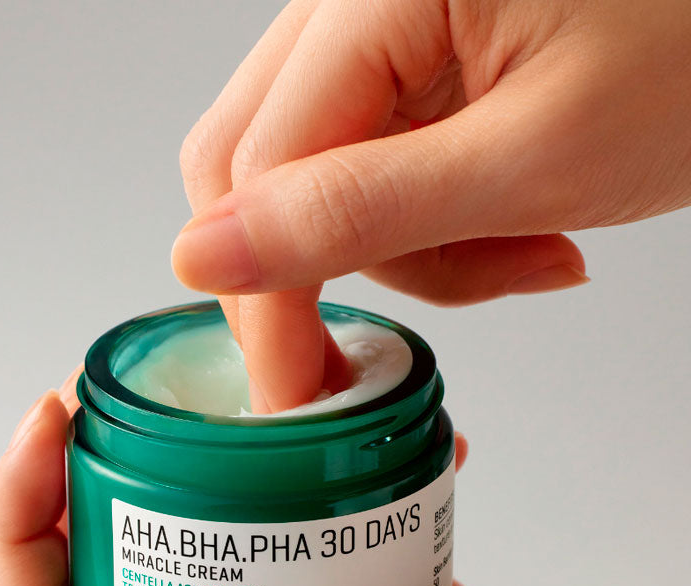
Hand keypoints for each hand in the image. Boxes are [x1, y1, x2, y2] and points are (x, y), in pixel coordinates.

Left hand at [0, 381, 690, 585]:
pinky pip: (261, 533)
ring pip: (174, 545)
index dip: (16, 529)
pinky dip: (267, 475)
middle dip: (77, 476)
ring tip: (199, 394)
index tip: (52, 420)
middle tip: (108, 390)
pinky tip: (317, 430)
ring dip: (166, 467)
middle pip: (99, 575)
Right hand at [171, 0, 690, 411]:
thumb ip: (360, 208)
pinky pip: (364, 175)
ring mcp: (374, 37)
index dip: (266, 298)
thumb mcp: (535, 158)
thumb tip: (205, 256)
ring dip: (395, 254)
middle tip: (368, 354)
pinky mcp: (406, 73)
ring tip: (518, 253)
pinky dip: (422, 232)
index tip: (296, 392)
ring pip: (310, 184)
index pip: (255, 169)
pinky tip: (510, 227)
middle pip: (254, 169)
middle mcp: (350, 1)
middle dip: (312, 278)